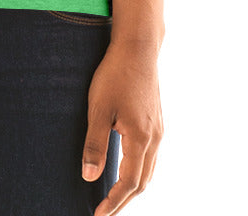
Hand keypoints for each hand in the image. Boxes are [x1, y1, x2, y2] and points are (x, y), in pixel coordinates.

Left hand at [81, 40, 163, 215]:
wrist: (137, 48)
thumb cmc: (115, 75)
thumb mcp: (98, 109)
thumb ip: (95, 145)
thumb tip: (89, 177)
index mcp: (141, 139)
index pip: (128, 183)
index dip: (114, 202)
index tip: (99, 215)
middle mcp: (155, 138)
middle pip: (142, 182)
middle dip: (124, 200)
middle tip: (105, 212)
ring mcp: (158, 129)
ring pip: (149, 170)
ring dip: (133, 187)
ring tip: (114, 196)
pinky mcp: (156, 120)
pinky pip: (151, 155)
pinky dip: (139, 170)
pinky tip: (127, 167)